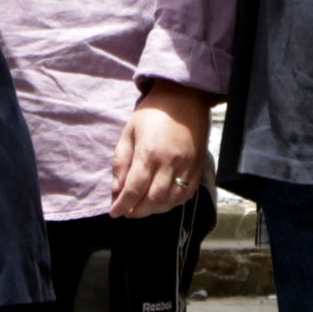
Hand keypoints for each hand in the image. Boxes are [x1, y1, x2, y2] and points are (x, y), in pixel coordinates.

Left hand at [110, 84, 212, 219]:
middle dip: (137, 211)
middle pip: (152, 200)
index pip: (134, 190)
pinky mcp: (198, 169)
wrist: (185, 99)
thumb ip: (121, 162)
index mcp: (149, 153)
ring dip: (154, 210)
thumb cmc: (153, 114)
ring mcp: (187, 168)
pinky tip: (161, 202)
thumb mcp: (129, 132)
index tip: (114, 213)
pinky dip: (171, 204)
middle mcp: (170, 164)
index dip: (122, 205)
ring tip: (142, 208)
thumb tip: (117, 189)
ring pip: (170, 202)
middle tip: (127, 212)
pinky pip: (186, 196)